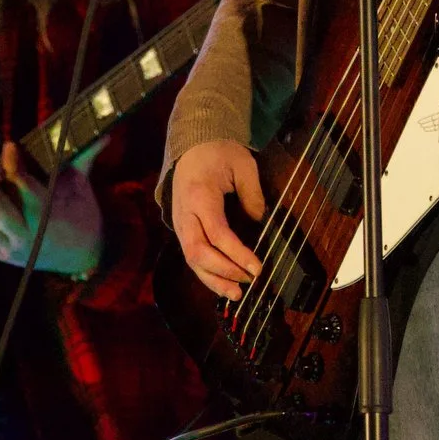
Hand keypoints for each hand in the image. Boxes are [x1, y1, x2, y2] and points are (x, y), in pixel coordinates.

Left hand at [0, 142, 102, 277]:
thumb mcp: (83, 187)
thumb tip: (104, 134)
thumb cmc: (82, 215)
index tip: (10, 147)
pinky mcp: (1, 256)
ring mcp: (12, 249)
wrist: (81, 255)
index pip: (20, 182)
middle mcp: (28, 235)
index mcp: (49, 215)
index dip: (10, 160)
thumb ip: (85, 158)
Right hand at [172, 138, 265, 299]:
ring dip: (213, 280)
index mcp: (199, 196)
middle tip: (250, 281)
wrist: (193, 145)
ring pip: (190, 259)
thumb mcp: (243, 165)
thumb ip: (252, 194)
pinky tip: (223, 284)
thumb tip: (259, 222)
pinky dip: (206, 273)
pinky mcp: (181, 229)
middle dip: (224, 271)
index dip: (237, 254)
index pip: (217, 233)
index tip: (257, 267)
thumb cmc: (219, 152)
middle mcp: (184, 214)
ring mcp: (179, 223)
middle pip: (197, 252)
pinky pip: (191, 255)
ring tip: (236, 294)